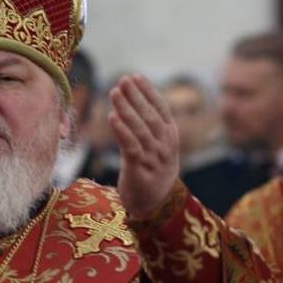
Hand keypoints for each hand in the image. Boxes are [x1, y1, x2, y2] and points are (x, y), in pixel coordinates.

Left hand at [109, 74, 179, 217]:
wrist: (155, 206)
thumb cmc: (152, 172)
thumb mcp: (155, 147)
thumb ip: (148, 128)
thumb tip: (133, 102)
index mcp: (170, 137)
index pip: (160, 108)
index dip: (148, 91)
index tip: (135, 76)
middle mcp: (165, 145)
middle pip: (149, 116)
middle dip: (135, 96)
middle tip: (122, 80)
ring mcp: (154, 158)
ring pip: (139, 129)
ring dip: (126, 109)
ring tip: (114, 92)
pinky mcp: (140, 171)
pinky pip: (130, 147)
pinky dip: (122, 131)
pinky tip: (111, 117)